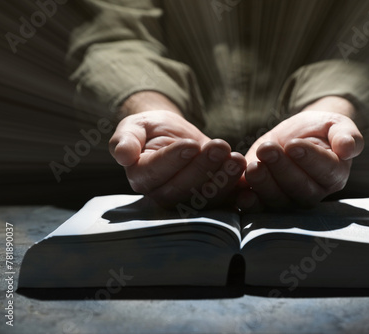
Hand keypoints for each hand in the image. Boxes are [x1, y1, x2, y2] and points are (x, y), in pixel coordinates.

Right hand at [109, 93, 245, 208]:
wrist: (174, 136)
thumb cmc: (150, 130)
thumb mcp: (134, 127)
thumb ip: (125, 139)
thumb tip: (121, 154)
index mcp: (141, 177)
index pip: (156, 173)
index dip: (174, 160)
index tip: (191, 144)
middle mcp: (162, 195)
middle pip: (182, 189)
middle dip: (203, 168)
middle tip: (219, 147)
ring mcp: (187, 201)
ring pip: (205, 198)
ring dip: (223, 179)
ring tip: (236, 159)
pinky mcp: (210, 201)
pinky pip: (224, 201)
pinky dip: (236, 191)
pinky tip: (247, 176)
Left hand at [237, 96, 363, 210]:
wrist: (296, 135)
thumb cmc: (320, 130)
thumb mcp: (337, 125)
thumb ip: (347, 135)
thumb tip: (349, 148)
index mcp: (334, 174)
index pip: (325, 170)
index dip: (309, 159)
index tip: (293, 145)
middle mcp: (313, 192)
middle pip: (299, 187)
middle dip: (281, 168)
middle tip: (268, 149)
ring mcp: (289, 199)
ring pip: (278, 198)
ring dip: (264, 184)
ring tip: (254, 165)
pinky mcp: (266, 200)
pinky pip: (259, 207)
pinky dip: (250, 203)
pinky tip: (242, 195)